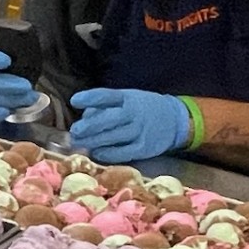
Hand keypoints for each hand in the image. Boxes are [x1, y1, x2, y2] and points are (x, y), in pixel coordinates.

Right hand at [0, 48, 38, 130]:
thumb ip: (24, 52)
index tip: (6, 61)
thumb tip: (38, 42)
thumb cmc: (18, 72)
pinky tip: (6, 112)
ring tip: (29, 98)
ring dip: (12, 99)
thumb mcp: (22, 58)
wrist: (17, 89)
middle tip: (27, 86)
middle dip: (10, 85)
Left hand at [69, 88, 191, 162]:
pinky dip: (107, 153)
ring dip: (94, 141)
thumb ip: (104, 106)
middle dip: (89, 126)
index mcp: (127, 97)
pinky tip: (96, 152)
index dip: (90, 98)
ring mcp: (140, 131)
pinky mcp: (144, 148)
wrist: (174, 121)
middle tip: (74, 132)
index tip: (74, 101)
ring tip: (79, 143)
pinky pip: (122, 152)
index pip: (107, 95)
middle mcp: (134, 113)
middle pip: (109, 118)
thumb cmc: (141, 109)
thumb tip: (84, 118)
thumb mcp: (126, 99)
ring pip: (114, 137)